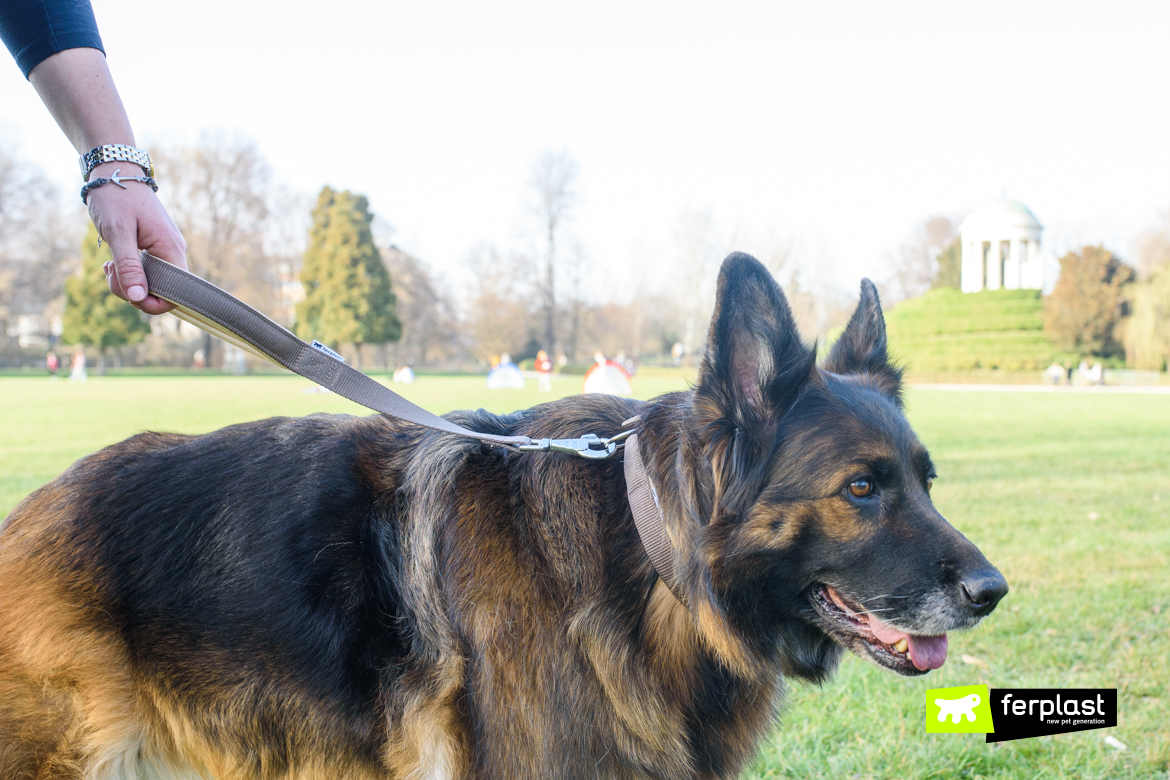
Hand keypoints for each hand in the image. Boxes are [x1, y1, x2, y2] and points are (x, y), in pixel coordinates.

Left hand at [87, 160, 186, 314]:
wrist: (114, 170)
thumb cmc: (116, 197)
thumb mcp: (118, 233)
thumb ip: (129, 267)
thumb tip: (137, 298)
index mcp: (171, 250)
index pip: (176, 295)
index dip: (152, 303)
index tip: (126, 293)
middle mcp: (174, 251)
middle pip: (161, 290)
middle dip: (132, 291)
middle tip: (109, 272)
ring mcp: (165, 248)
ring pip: (151, 281)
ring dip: (127, 281)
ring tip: (108, 264)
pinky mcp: (155, 246)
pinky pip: (146, 270)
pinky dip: (128, 271)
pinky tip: (113, 261)